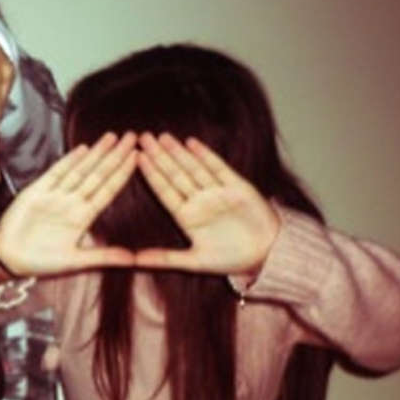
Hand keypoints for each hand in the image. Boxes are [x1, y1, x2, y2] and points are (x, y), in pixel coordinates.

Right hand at [0, 132, 137, 275]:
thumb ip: (103, 257)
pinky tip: (82, 150)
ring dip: (96, 154)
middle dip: (115, 156)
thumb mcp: (75, 262)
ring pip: (80, 170)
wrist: (8, 259)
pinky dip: (68, 161)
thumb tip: (133, 259)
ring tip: (112, 137)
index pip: (108, 190)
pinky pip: (55, 173)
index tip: (138, 157)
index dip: (123, 174)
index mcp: (83, 217)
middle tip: (133, 137)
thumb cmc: (40, 262)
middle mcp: (72, 203)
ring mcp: (55, 195)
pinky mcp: (36, 191)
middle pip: (98, 175)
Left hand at [133, 133, 279, 273]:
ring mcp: (217, 192)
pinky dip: (206, 155)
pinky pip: (219, 168)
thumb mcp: (194, 262)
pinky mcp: (238, 187)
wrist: (268, 255)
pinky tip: (191, 143)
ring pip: (194, 168)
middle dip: (159, 157)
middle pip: (175, 175)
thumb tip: (132, 261)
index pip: (164, 191)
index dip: (151, 175)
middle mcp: (199, 201)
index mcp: (186, 216)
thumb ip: (163, 258)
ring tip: (162, 137)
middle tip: (143, 138)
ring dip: (178, 152)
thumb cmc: (231, 259)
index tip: (136, 158)